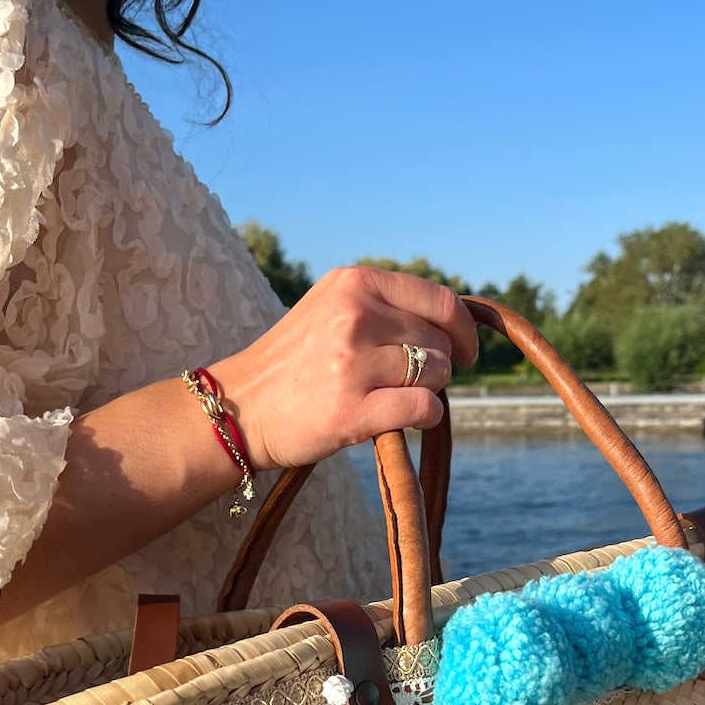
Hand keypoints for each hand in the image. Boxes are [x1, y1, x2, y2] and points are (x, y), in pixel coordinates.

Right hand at [215, 266, 478, 470]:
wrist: (238, 407)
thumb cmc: (295, 363)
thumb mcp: (332, 309)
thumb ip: (386, 306)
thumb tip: (457, 323)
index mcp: (353, 283)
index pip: (440, 301)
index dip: (463, 331)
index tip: (465, 352)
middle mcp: (354, 315)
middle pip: (440, 343)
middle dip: (436, 367)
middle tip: (403, 383)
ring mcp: (352, 362)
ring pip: (436, 376)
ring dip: (426, 392)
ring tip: (389, 397)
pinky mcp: (351, 410)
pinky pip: (423, 409)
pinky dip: (424, 418)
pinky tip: (400, 420)